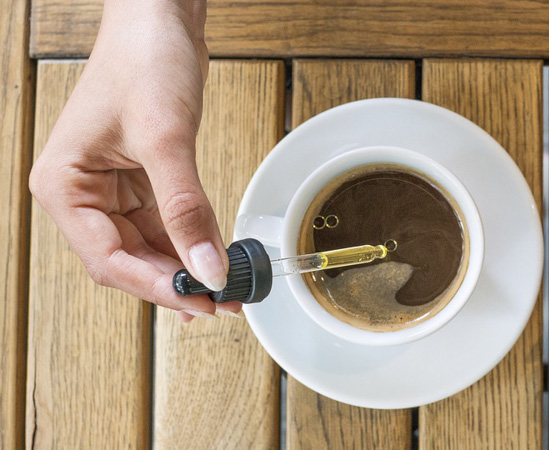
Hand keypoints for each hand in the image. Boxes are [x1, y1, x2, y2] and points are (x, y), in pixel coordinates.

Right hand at [29, 0, 239, 320]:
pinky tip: (213, 262)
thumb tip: (208, 268)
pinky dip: (190, 244)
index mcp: (64, 186)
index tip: (199, 300)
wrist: (159, 21)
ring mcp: (111, 190)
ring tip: (226, 289)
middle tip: (221, 302)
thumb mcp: (165, 141)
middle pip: (128, 261)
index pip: (108, 258)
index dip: (155, 286)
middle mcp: (82, 194)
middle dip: (174, 283)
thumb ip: (187, 210)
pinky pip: (164, 226)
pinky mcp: (141, 181)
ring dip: (186, 269)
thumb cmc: (143, 62)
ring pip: (148, 249)